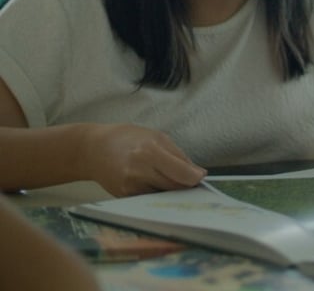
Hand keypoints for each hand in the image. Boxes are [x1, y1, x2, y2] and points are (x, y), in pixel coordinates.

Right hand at [80, 123, 206, 196]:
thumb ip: (179, 156)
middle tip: (188, 179)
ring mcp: (129, 187)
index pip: (182, 175)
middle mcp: (138, 172)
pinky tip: (153, 182)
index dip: (195, 178)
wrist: (92, 149)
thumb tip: (197, 173)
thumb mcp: (157, 137)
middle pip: (174, 188)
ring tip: (166, 177)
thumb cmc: (127, 138)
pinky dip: (156, 192)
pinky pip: (149, 198)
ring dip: (171, 190)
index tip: (199, 176)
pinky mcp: (124, 197)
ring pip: (163, 195)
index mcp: (149, 152)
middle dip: (185, 185)